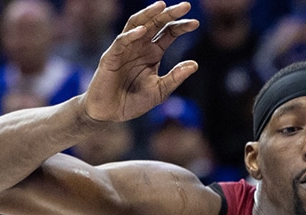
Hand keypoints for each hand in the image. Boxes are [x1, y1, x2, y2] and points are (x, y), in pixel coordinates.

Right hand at [83, 2, 199, 122]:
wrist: (109, 114)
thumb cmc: (133, 102)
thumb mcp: (160, 91)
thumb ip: (175, 78)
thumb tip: (195, 64)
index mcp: (152, 53)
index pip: (168, 33)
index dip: (181, 26)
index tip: (196, 23)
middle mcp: (139, 47)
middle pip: (155, 23)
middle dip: (169, 14)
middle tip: (186, 6)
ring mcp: (124, 49)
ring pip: (136, 24)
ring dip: (149, 14)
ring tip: (162, 6)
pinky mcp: (111, 57)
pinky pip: (121, 42)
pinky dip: (131, 35)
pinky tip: (143, 30)